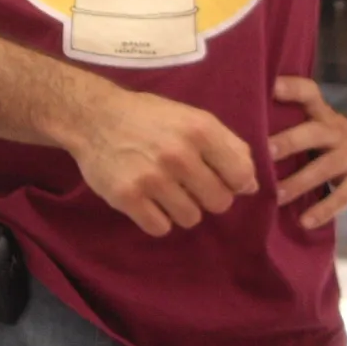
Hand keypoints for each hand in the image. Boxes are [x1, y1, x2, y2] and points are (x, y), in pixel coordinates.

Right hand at [64, 84, 257, 235]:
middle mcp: (179, 154)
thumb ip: (228, 147)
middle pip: (219, 202)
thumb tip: (252, 186)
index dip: (236, 183)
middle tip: (189, 184)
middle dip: (207, 197)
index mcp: (200, 130)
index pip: (242, 176)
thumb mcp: (193, 118)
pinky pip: (160, 228)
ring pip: (191, 218)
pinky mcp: (127, 197)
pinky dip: (157, 219)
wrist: (94, 117)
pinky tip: (148, 201)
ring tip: (166, 191)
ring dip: (182, 209)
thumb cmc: (149, 117)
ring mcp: (152, 178)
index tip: (221, 179)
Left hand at [268, 77, 346, 229]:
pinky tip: (304, 222)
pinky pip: (341, 198)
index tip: (271, 86)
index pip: (309, 94)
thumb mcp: (325, 124)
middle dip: (289, 141)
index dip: (292, 88)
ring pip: (324, 169)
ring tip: (275, 196)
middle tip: (264, 151)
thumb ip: (296, 125)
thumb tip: (248, 132)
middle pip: (313, 133)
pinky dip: (323, 210)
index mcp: (325, 116)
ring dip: (298, 183)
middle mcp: (338, 133)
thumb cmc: (341, 140)